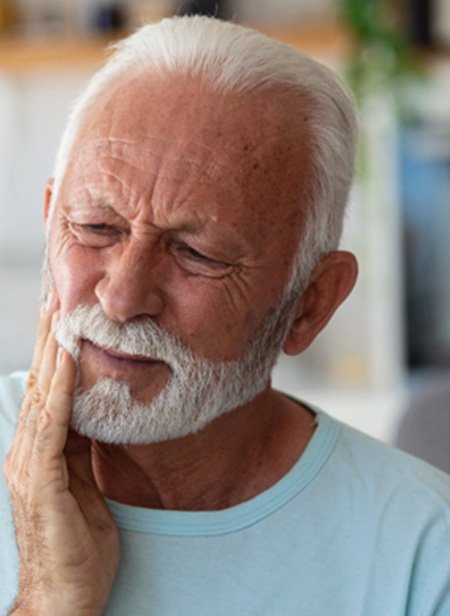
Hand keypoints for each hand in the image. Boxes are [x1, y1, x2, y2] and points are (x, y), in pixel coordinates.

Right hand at [3, 298, 118, 614]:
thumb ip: (82, 450)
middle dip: (50, 340)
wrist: (66, 597)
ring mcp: (30, 464)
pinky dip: (62, 390)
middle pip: (43, 385)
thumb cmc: (79, 544)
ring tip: (60, 315)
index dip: (56, 354)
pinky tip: (69, 360)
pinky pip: (53, 426)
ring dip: (53, 354)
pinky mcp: (41, 480)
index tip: (64, 319)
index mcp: (40, 452)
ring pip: (45, 397)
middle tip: (57, 299)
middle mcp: (28, 451)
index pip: (50, 392)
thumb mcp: (84, 485)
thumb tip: (92, 415)